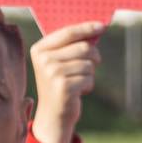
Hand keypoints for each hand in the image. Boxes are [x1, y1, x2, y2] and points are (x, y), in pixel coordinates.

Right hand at [28, 20, 104, 142]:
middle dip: (93, 56)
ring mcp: (52, 73)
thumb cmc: (60, 84)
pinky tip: (78, 92)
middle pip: (83, 47)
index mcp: (40, 50)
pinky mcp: (63, 87)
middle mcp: (44, 60)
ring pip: (88, 64)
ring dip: (90, 74)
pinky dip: (89, 85)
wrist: (53, 115)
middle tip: (92, 64)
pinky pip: (89, 78)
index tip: (101, 26)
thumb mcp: (60, 62)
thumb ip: (72, 45)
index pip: (68, 33)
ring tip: (79, 82)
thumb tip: (96, 29)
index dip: (87, 28)